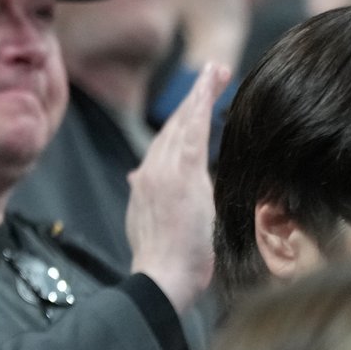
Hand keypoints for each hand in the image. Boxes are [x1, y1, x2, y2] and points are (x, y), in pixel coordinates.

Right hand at [125, 60, 226, 309]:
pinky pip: (191, 134)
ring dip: (199, 94)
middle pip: (173, 126)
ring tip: (216, 71)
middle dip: (193, 97)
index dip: (180, 117)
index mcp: (145, 183)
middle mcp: (150, 172)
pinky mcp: (180, 176)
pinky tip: (208, 90)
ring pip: (182, 123)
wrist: (160, 278)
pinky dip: (198, 109)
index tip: (195, 100)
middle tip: (214, 71)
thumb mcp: (147, 224)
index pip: (165, 142)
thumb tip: (135, 178)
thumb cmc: (163, 264)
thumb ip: (146, 199)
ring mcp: (164, 172)